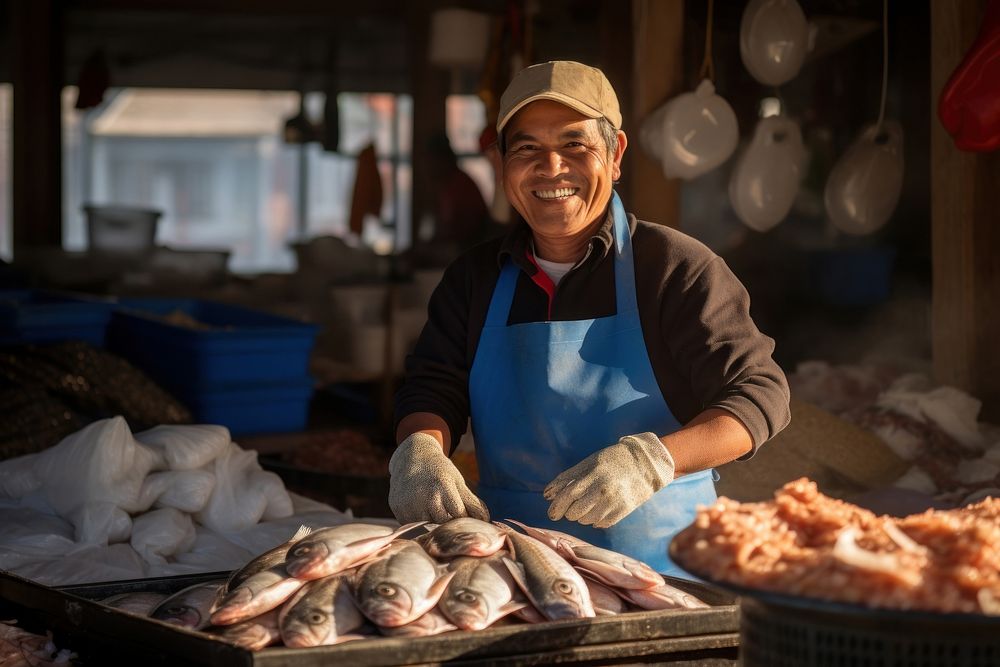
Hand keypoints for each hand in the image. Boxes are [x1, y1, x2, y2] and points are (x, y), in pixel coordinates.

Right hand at [388, 432, 489, 523]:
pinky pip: (412, 526)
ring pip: (426, 528)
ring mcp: (409, 503)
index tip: (463, 517)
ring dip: (432, 526)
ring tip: (434, 514)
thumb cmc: (439, 472)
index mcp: (443, 487)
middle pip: (442, 524)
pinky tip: (420, 512)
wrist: (410, 458)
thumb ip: (473, 503)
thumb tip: (486, 522)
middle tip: (448, 519)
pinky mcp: (398, 509)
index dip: (462, 518)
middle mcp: (425, 496)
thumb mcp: (457, 482)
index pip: (459, 515)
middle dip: (448, 524)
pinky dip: (418, 524)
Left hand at [543, 433, 674, 528]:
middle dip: (570, 512)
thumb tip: (547, 495)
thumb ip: (566, 478)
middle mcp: (603, 491)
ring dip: (582, 516)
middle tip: (573, 506)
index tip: (552, 514)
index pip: (568, 495)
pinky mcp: (623, 511)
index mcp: (593, 476)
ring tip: (589, 504)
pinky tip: (599, 509)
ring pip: (586, 520)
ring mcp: (614, 503)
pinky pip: (600, 524)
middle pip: (575, 512)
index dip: (557, 507)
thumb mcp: (588, 464)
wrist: (644, 464)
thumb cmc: (610, 461)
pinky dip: (595, 520)